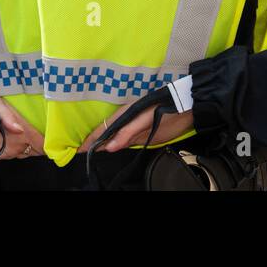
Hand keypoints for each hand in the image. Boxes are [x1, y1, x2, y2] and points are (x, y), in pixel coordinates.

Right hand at [0, 79, 43, 160]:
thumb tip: (20, 129)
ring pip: (22, 153)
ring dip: (30, 147)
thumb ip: (9, 118)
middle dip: (40, 145)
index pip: (37, 142)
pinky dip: (19, 149)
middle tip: (50, 139)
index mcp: (10, 134)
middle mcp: (5, 146)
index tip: (59, 141)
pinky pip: (10, 154)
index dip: (47, 143)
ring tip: (39, 140)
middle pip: (32, 150)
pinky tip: (22, 141)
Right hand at [78, 101, 194, 153]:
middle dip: (92, 146)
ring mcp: (133, 130)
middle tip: (79, 158)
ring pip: (113, 141)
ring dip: (102, 149)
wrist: (188, 108)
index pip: (102, 130)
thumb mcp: (146, 119)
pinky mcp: (141, 136)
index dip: (90, 141)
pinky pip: (123, 144)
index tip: (78, 152)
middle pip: (105, 136)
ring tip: (89, 159)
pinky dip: (114, 150)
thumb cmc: (165, 108)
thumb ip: (128, 133)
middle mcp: (125, 122)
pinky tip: (109, 155)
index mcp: (124, 115)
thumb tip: (107, 148)